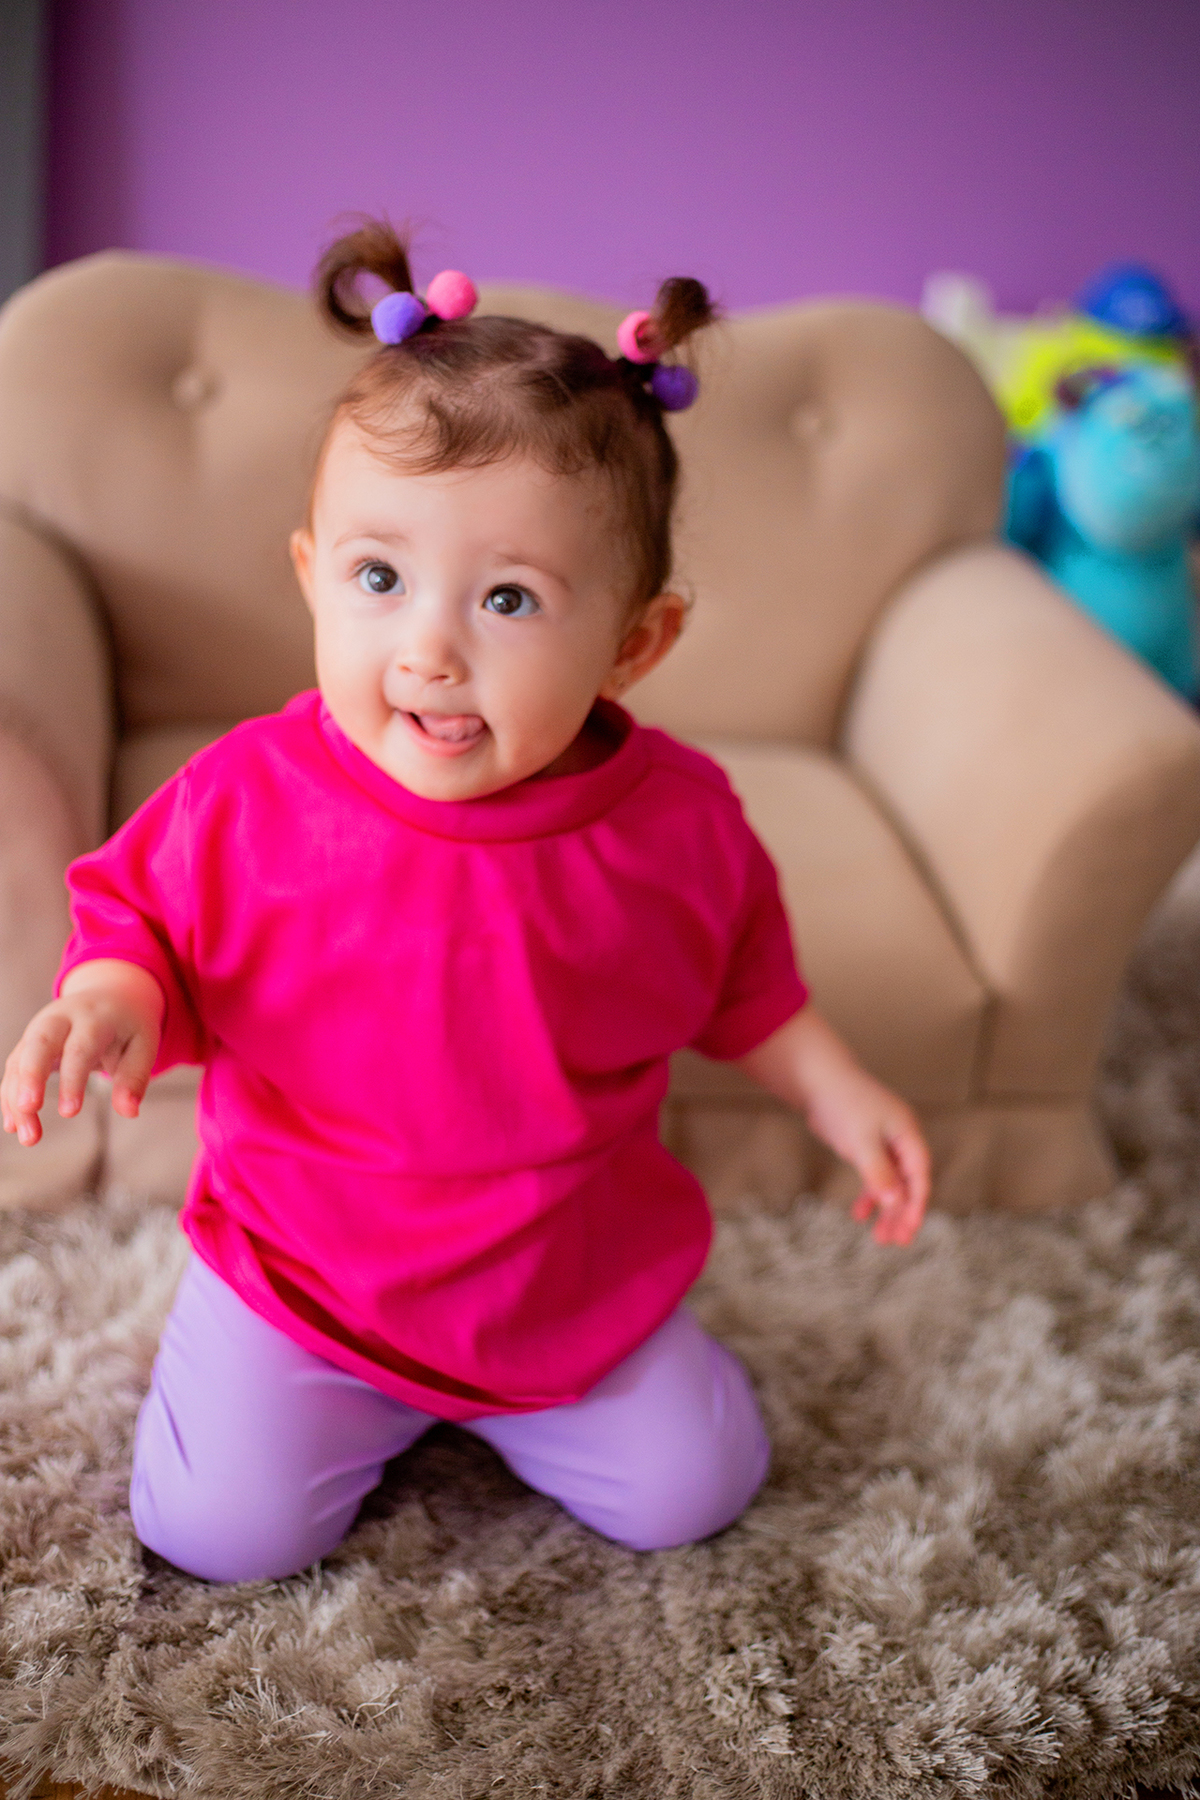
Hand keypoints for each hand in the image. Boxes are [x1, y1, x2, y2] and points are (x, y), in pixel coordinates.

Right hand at [1, 960, 162, 1146]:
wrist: (110, 994)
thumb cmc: (128, 1025)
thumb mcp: (143, 1044)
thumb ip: (135, 1076)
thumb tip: (129, 1111)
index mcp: (94, 1017)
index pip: (80, 1047)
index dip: (73, 1079)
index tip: (70, 1113)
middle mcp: (61, 1018)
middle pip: (39, 1043)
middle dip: (31, 1077)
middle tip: (29, 1109)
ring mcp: (40, 1028)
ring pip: (21, 1060)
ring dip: (17, 1098)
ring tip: (28, 1136)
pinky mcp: (29, 1042)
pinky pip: (14, 1068)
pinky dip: (10, 1096)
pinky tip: (14, 1125)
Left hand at [736, 1005, 929, 1245]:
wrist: (820, 1081)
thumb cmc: (844, 1104)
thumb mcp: (861, 1142)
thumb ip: (878, 1173)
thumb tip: (895, 1203)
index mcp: (908, 1135)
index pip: (920, 1176)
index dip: (916, 1204)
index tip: (908, 1229)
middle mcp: (901, 1140)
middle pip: (909, 1184)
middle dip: (903, 1214)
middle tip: (896, 1242)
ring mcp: (886, 1144)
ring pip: (892, 1184)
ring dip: (887, 1210)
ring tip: (879, 1238)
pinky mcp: (868, 1147)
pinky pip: (875, 1178)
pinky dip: (869, 1196)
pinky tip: (858, 1214)